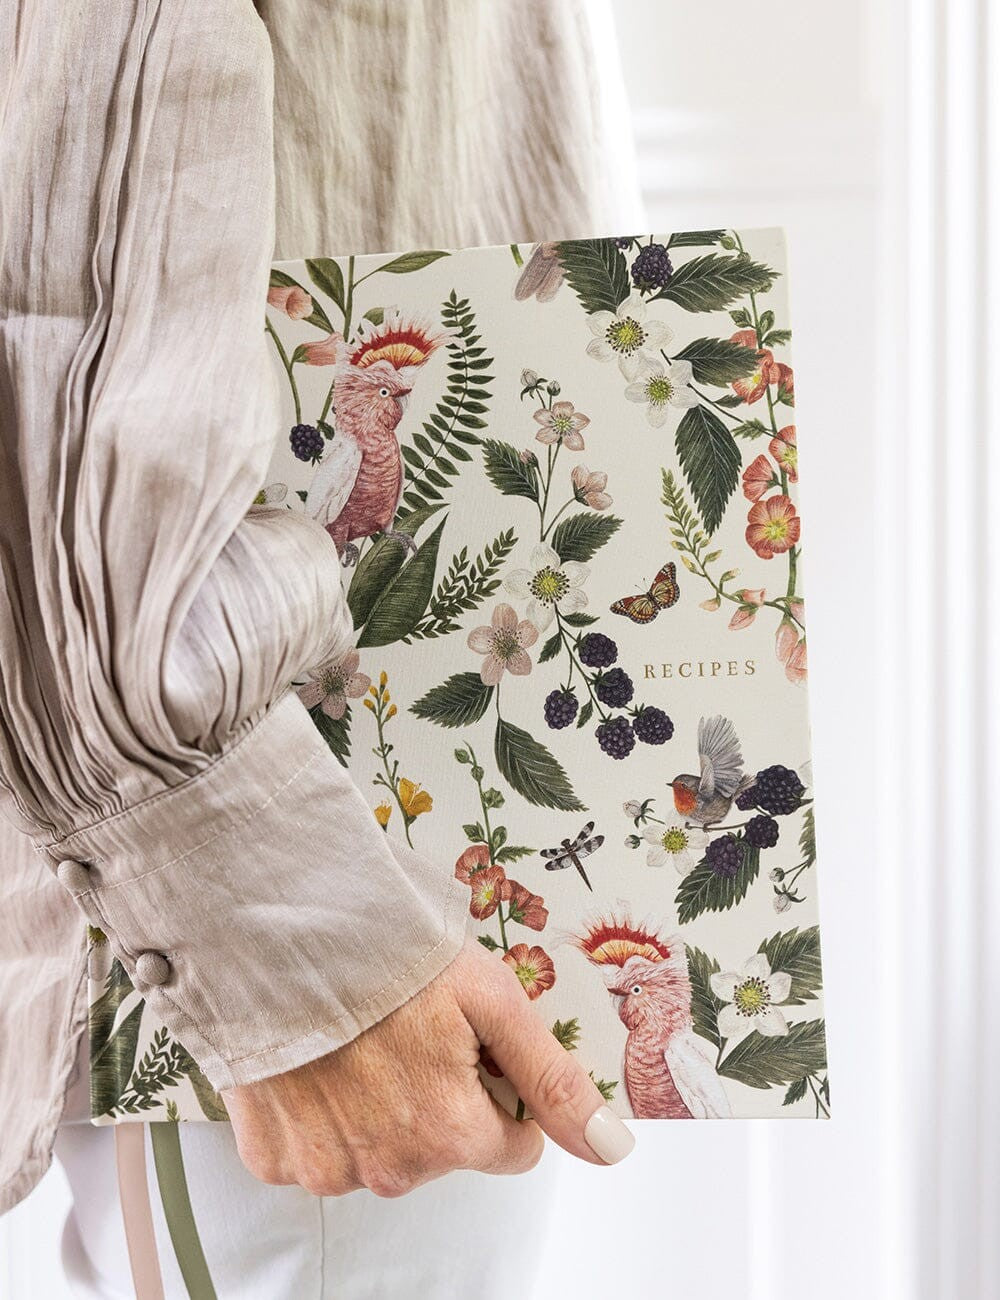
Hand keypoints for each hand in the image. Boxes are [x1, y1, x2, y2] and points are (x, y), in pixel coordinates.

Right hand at [222, 936, 635, 1196]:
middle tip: (413, 1031)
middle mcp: (389, 1167)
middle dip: (440, 1097)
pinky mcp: (274, 1156)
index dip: (499, 1088)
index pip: (513, 1146)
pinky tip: (321, 1060)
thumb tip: (610, 1147)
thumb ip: (551, 1079)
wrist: (273, 933)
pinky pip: (317, 1152)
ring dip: (380, 1109)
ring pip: (382, 1153)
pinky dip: (322, 1115)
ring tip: (363, 1038)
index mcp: (450, 1133)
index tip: (469, 1043)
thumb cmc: (382, 954)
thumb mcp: (490, 999)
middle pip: (445, 1149)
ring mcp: (326, 1167)